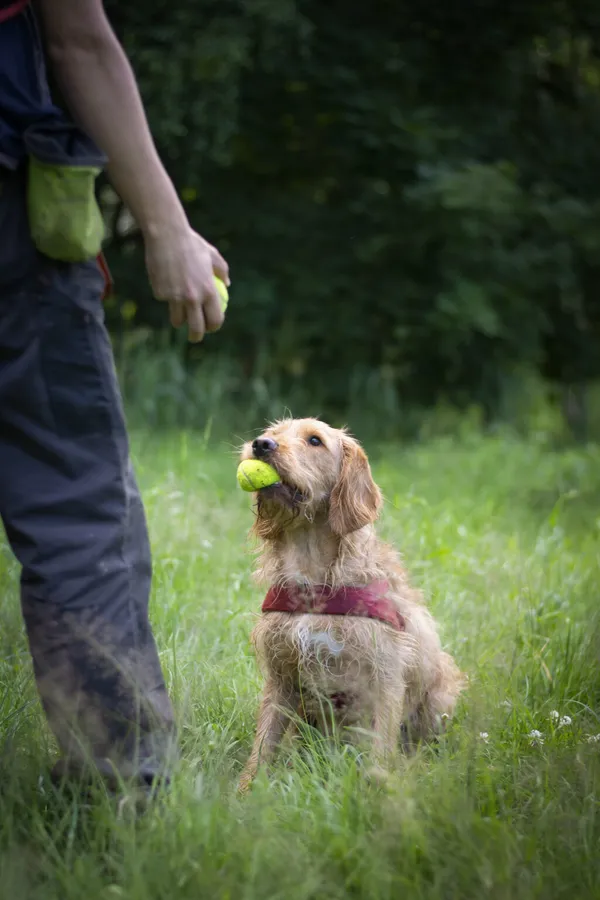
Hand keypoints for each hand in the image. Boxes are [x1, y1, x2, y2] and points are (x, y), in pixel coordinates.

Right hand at [144, 227, 229, 342]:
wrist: (166, 235)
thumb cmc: (191, 243)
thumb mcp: (212, 255)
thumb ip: (222, 271)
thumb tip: (227, 285)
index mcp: (209, 291)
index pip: (214, 319)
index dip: (213, 327)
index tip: (210, 328)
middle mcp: (193, 298)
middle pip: (196, 328)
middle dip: (196, 337)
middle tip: (194, 337)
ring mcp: (175, 297)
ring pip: (177, 320)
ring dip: (179, 320)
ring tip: (179, 316)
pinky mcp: (160, 293)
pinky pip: (165, 301)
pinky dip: (166, 297)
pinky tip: (165, 281)